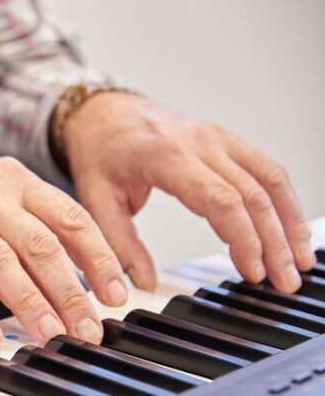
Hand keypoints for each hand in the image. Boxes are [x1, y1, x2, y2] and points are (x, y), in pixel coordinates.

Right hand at [0, 143, 127, 347]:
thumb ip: (30, 225)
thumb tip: (76, 274)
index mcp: (15, 182)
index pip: (71, 219)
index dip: (99, 259)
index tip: (117, 295)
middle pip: (42, 245)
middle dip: (72, 291)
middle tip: (90, 329)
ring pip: (1, 262)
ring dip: (31, 303)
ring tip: (50, 336)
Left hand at [64, 93, 314, 291]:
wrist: (101, 112)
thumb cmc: (99, 151)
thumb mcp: (95, 202)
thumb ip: (119, 245)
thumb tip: (142, 284)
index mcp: (167, 156)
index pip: (222, 201)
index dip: (244, 239)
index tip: (253, 271)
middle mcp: (200, 142)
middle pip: (254, 195)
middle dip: (275, 242)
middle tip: (284, 280)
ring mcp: (218, 137)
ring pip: (271, 178)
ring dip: (290, 221)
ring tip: (299, 260)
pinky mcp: (226, 140)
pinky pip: (266, 168)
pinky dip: (284, 200)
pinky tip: (290, 228)